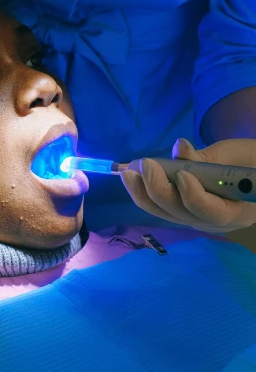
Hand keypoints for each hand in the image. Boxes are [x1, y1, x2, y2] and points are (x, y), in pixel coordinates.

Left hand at [121, 138, 255, 232]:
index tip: (182, 174)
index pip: (211, 212)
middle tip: (145, 165)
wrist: (252, 172)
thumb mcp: (236, 156)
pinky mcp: (183, 211)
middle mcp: (213, 222)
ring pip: (165, 213)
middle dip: (158, 190)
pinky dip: (146, 192)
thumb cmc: (250, 162)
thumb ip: (208, 158)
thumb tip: (179, 148)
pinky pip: (162, 207)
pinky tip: (134, 178)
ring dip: (144, 193)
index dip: (194, 195)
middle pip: (180, 213)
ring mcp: (196, 219)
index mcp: (236, 211)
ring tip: (128, 173)